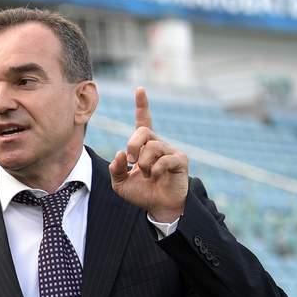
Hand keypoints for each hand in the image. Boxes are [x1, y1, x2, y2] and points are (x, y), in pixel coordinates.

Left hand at [109, 87, 188, 222]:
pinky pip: (165, 159)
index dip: (142, 105)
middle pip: (142, 131)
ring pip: (153, 146)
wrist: (158, 207)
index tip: (140, 89)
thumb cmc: (141, 192)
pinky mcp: (180, 160)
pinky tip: (155, 176)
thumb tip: (121, 154)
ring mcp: (170, 150)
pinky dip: (155, 169)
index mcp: (143, 146)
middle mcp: (158, 144)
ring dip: (143, 163)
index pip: (143, 121)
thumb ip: (115, 168)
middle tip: (131, 161)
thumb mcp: (120, 182)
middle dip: (132, 145)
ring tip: (145, 174)